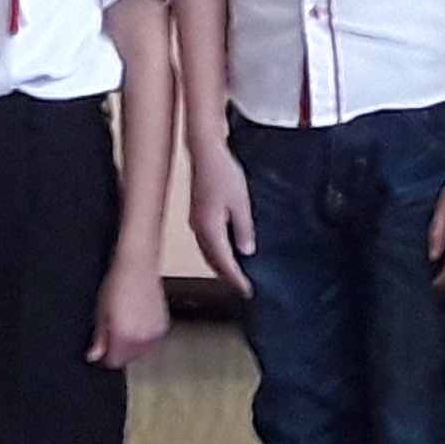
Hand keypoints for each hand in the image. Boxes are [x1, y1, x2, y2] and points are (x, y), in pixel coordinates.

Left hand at [91, 251, 170, 367]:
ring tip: (125, 322)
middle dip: (118, 349)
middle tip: (112, 329)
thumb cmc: (117, 284)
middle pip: (127, 359)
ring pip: (140, 351)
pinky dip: (142, 336)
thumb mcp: (100, 312)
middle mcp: (143, 339)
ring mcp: (155, 334)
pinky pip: (150, 341)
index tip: (101, 346)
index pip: (113, 362)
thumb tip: (94, 356)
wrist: (138, 266)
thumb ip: (99, 339)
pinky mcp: (163, 327)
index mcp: (125, 337)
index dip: (105, 355)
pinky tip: (136, 319)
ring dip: (131, 344)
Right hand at [184, 139, 255, 297]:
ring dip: (222, 265)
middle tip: (244, 286)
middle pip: (213, 262)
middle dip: (228, 276)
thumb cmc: (223, 173)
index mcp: (210, 229)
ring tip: (237, 273)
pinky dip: (218, 252)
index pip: (224, 263)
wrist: (206, 153)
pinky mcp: (198, 215)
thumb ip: (243, 229)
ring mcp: (196, 222)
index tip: (248, 290)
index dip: (236, 279)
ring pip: (208, 253)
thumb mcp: (241, 203)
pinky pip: (207, 242)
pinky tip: (228, 250)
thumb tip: (245, 251)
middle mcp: (200, 229)